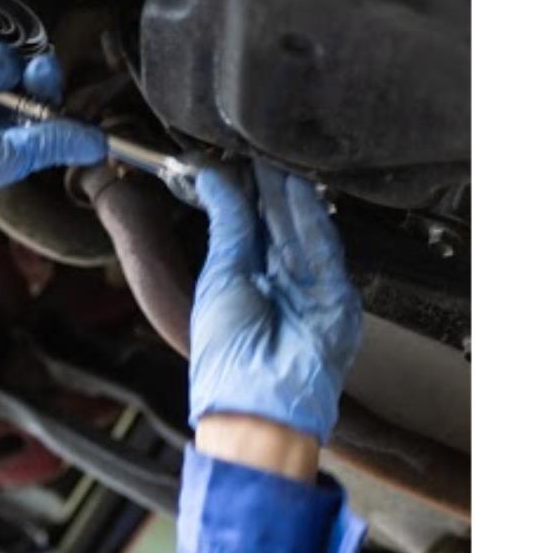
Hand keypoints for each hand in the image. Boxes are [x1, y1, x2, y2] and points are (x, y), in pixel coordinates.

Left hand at [190, 160, 362, 444]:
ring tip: (279, 162)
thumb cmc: (227, 356)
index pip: (249, 230)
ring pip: (303, 233)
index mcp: (243, 286)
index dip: (246, 197)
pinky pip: (325, 250)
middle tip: (261, 152)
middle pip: (278, 227)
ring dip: (292, 198)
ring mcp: (309, 291)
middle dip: (270, 191)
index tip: (238, 163)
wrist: (259, 400)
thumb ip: (228, 227)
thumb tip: (214, 182)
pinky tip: (300, 191)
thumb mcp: (219, 276)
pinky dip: (313, 220)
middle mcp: (277, 286)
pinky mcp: (337, 297)